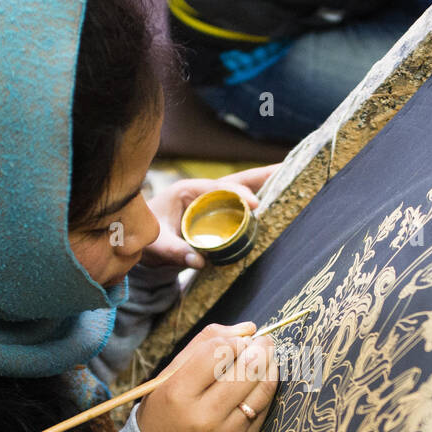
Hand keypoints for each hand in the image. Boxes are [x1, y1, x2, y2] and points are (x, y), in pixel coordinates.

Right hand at [136, 321, 279, 431]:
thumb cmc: (165, 411)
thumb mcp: (169, 376)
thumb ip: (204, 345)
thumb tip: (248, 328)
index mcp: (178, 394)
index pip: (217, 353)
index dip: (233, 341)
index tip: (237, 341)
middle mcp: (203, 416)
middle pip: (246, 369)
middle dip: (260, 348)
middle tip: (263, 341)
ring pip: (262, 389)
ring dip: (270, 366)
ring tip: (266, 356)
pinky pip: (264, 409)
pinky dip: (267, 389)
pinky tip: (262, 380)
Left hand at [139, 164, 281, 272]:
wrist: (140, 239)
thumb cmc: (146, 238)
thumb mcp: (156, 245)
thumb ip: (174, 252)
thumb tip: (198, 261)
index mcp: (188, 191)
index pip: (218, 188)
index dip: (238, 194)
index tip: (255, 205)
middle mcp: (202, 192)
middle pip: (237, 181)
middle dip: (261, 177)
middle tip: (287, 171)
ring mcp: (211, 201)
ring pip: (241, 189)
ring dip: (264, 185)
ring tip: (291, 178)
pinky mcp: (216, 212)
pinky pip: (240, 204)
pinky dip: (258, 201)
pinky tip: (278, 201)